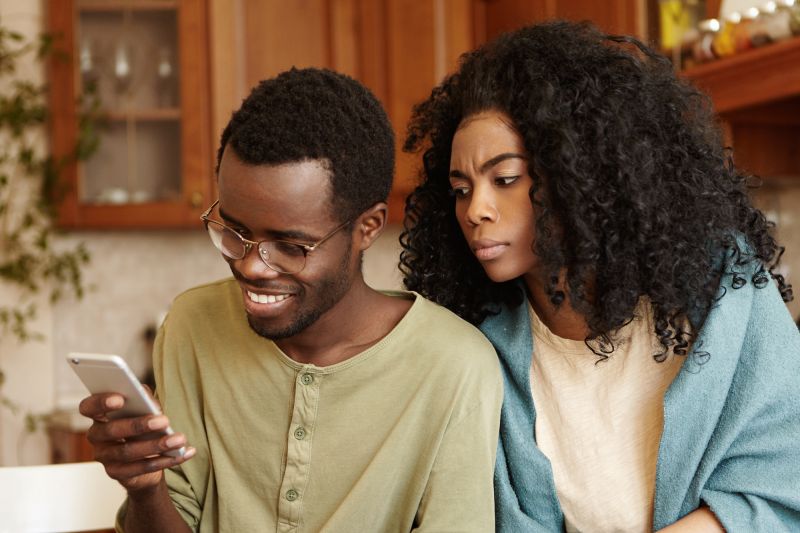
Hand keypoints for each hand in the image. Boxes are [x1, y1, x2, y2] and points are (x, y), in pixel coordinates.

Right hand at [79, 391, 195, 492]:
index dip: (100, 402)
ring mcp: (105, 456)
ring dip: (157, 445)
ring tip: (179, 439)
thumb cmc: (142, 425)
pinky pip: (142, 468)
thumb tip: (149, 401)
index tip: (120, 398)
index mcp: (99, 415)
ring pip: (128, 452)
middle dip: (139, 425)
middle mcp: (97, 436)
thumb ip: (143, 399)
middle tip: (164, 420)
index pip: (89, 407)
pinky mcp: (117, 473)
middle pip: (112, 430)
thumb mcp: (143, 408)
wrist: (145, 458)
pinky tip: (184, 453)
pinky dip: (166, 460)